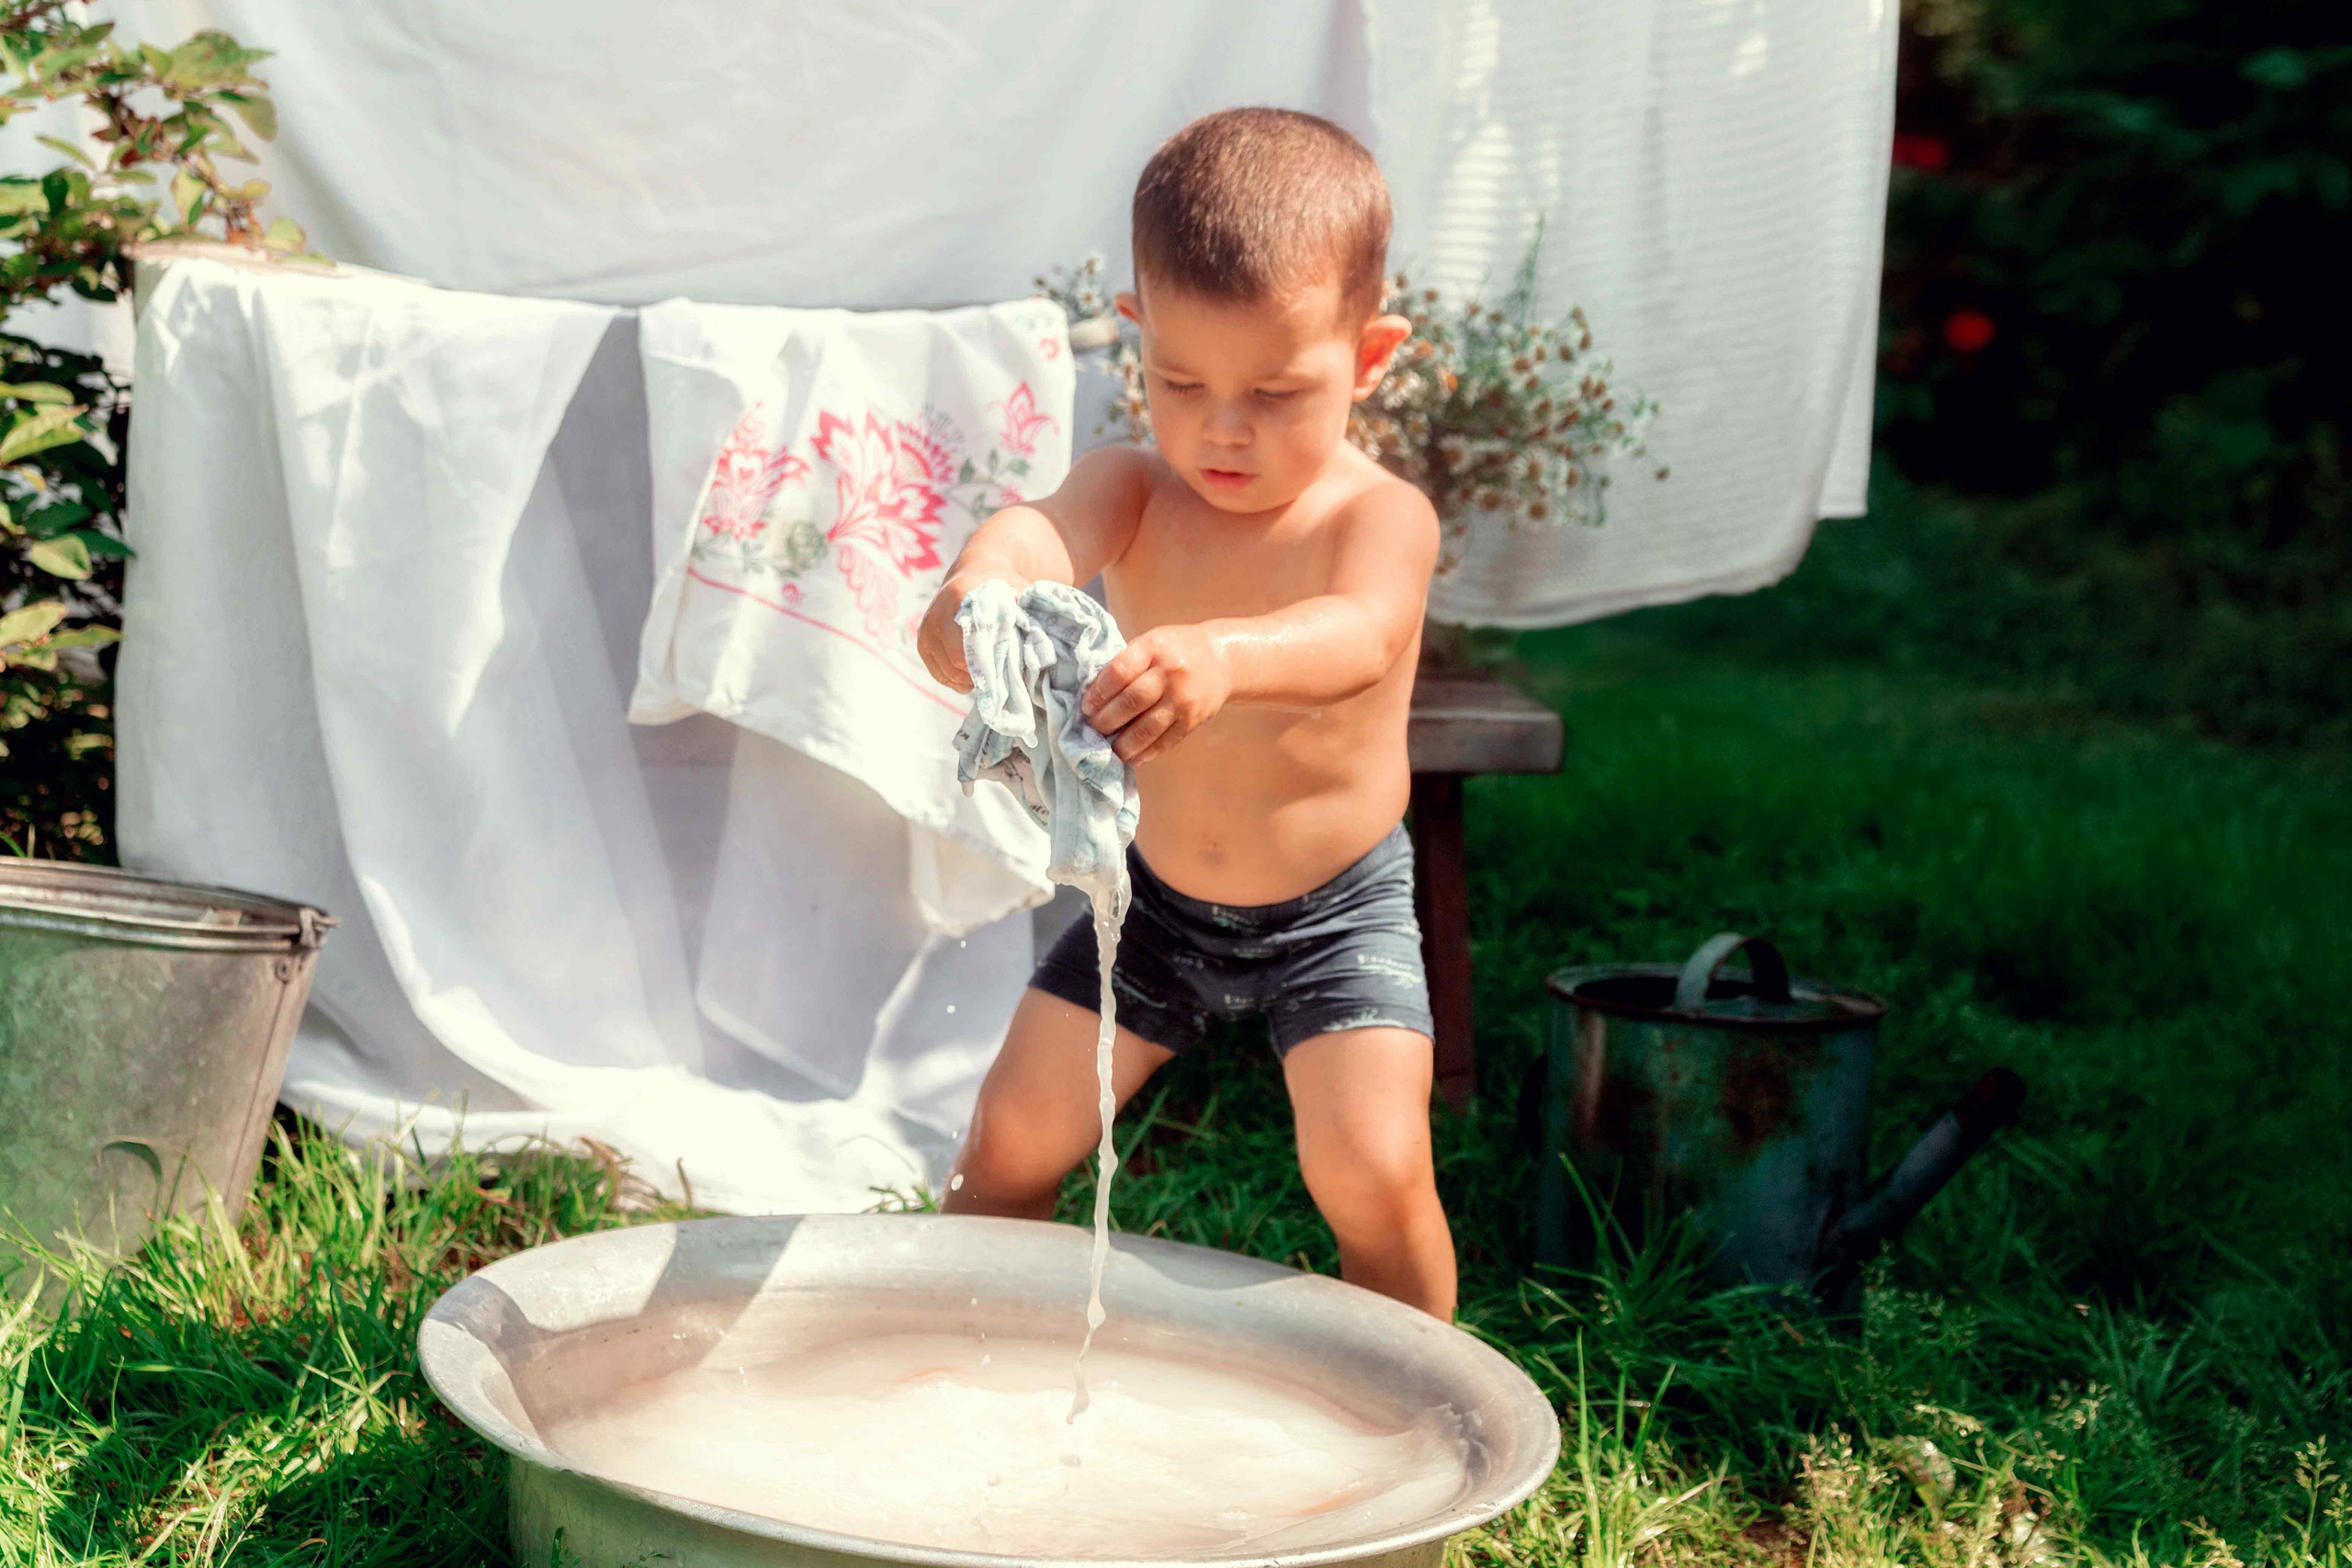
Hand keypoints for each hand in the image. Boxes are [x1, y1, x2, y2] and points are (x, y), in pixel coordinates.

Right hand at [917, 571, 1025, 692]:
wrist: (974, 574)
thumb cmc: (1000, 589)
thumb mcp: (1016, 595)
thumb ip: (1023, 617)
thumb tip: (1034, 643)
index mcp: (959, 598)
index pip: (968, 646)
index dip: (986, 665)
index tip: (1003, 673)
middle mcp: (936, 613)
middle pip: (956, 663)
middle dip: (979, 676)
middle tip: (998, 680)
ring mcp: (927, 628)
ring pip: (946, 672)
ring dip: (967, 680)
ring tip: (987, 678)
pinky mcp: (923, 641)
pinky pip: (937, 673)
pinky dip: (955, 681)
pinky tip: (971, 679)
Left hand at [1083, 624, 1231, 763]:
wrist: (1222, 659)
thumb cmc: (1176, 650)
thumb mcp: (1152, 642)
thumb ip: (1127, 663)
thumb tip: (1094, 698)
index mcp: (1154, 647)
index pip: (1119, 672)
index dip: (1098, 693)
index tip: (1086, 707)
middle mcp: (1171, 673)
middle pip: (1131, 702)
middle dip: (1106, 721)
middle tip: (1093, 729)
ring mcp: (1184, 699)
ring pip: (1147, 728)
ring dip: (1123, 744)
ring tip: (1109, 749)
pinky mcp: (1193, 720)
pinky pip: (1165, 742)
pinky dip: (1145, 753)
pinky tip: (1132, 757)